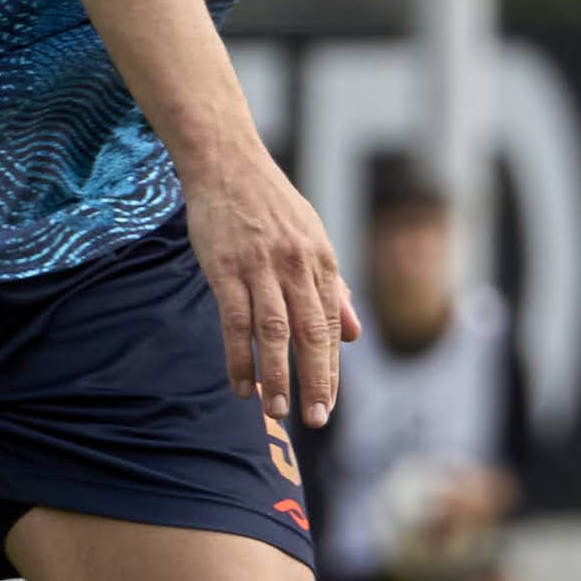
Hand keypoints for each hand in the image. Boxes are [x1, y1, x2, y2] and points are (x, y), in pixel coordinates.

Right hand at [181, 144, 362, 423]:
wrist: (227, 161)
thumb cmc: (269, 204)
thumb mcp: (313, 239)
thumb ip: (334, 288)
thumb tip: (354, 335)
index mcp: (322, 260)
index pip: (330, 326)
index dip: (331, 369)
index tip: (328, 403)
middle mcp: (297, 265)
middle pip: (310, 334)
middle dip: (315, 381)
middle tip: (315, 419)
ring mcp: (261, 266)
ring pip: (274, 332)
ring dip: (277, 376)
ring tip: (277, 411)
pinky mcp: (226, 267)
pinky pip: (235, 321)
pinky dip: (239, 356)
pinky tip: (241, 385)